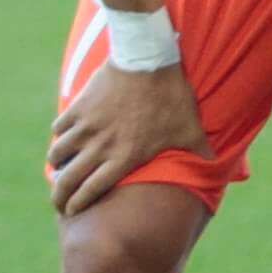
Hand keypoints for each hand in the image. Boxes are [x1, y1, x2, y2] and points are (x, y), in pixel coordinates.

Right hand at [49, 61, 210, 216]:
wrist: (148, 61)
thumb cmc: (172, 97)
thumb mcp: (189, 128)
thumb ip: (198, 149)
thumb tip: (215, 163)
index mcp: (125, 157)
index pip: (92, 190)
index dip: (78, 204)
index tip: (71, 212)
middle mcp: (100, 147)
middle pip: (68, 179)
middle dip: (59, 196)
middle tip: (57, 201)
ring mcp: (86, 127)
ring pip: (58, 155)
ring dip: (56, 165)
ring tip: (59, 169)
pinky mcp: (78, 108)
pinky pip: (59, 129)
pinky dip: (59, 136)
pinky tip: (63, 138)